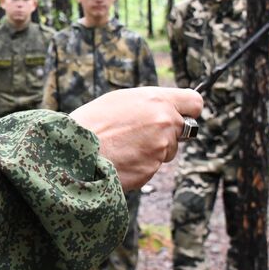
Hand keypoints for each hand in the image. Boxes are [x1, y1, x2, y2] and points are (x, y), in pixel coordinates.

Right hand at [69, 87, 203, 190]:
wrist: (74, 151)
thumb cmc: (91, 123)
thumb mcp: (119, 100)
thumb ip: (148, 103)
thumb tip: (164, 109)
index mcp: (156, 100)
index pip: (194, 102)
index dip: (188, 110)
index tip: (182, 116)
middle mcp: (164, 122)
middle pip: (181, 130)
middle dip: (166, 134)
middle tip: (139, 135)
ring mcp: (160, 147)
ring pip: (167, 150)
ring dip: (152, 151)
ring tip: (123, 146)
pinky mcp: (152, 169)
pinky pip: (152, 166)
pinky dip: (140, 165)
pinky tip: (121, 159)